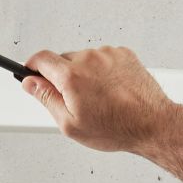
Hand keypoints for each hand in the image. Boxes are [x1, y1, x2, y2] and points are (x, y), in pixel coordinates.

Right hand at [22, 46, 176, 156]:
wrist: (152, 124)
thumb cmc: (116, 128)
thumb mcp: (70, 124)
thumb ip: (46, 99)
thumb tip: (30, 83)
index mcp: (72, 76)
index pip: (41, 58)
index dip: (32, 66)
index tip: (31, 73)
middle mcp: (89, 59)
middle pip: (63, 60)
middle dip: (62, 77)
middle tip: (74, 99)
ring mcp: (108, 54)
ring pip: (84, 59)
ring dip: (84, 74)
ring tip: (98, 98)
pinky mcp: (124, 54)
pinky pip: (103, 58)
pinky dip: (102, 71)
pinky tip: (110, 90)